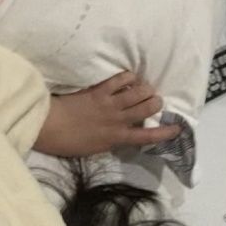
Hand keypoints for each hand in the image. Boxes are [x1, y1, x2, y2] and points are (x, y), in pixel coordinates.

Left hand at [33, 72, 181, 157]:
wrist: (48, 128)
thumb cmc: (68, 142)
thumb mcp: (95, 148)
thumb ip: (111, 139)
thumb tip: (123, 133)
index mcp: (116, 139)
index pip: (147, 136)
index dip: (165, 132)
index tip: (177, 128)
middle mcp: (117, 120)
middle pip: (149, 107)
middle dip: (155, 102)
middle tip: (151, 100)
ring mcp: (109, 103)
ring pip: (141, 91)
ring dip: (146, 88)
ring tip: (142, 88)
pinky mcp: (99, 90)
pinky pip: (122, 79)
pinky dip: (129, 77)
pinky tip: (128, 78)